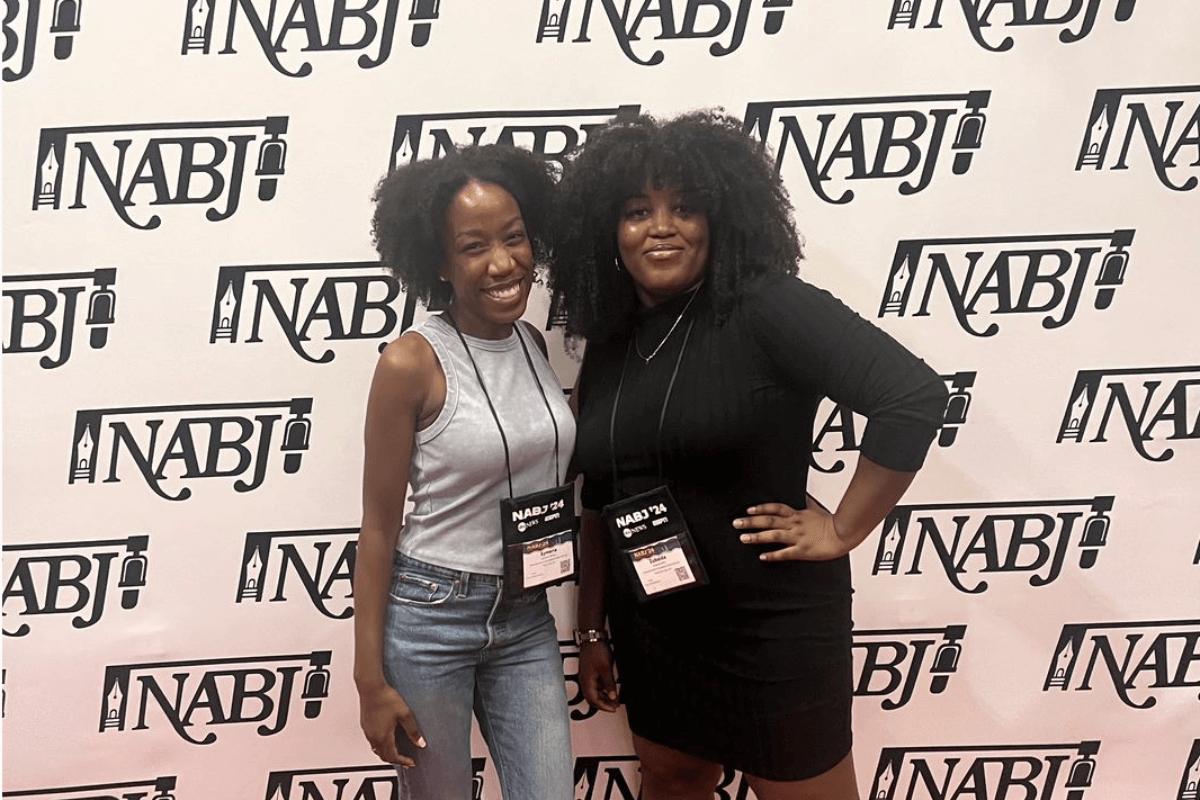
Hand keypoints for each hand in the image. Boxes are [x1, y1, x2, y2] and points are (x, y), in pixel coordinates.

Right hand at [359, 683, 425, 765]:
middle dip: (396, 761)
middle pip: (384, 756)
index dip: (403, 761)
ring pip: (376, 750)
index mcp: (383, 736)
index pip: (393, 757)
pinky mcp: (365, 725)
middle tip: (406, 761)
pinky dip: (380, 746)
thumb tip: (421, 743)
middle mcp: (373, 737)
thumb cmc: (386, 698)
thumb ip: (413, 730)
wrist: (371, 687)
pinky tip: (386, 739)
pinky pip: (372, 742)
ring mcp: (368, 732)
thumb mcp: (404, 714)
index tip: (411, 763)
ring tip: (397, 752)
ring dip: (387, 754)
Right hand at [579, 641, 619, 712]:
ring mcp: (587, 676)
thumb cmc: (597, 651)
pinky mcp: (589, 672)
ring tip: (615, 700)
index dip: (604, 706)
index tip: (613, 709)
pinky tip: (610, 690)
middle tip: (615, 707)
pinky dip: (603, 690)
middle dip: (604, 704)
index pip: (594, 700)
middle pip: (593, 698)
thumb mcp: (606, 669)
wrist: (592, 638)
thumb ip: (609, 684)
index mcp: (587, 681)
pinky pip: (595, 685)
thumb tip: (613, 697)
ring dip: (604, 697)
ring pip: (594, 692)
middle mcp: (585, 681)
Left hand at [733, 496, 849, 560]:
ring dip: (757, 536)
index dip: (761, 508)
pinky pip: (785, 553)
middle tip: (737, 523)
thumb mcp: (817, 509)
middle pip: (769, 520)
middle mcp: (795, 524)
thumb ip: (807, 504)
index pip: (775, 508)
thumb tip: (804, 496)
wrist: (844, 533)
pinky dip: (773, 555)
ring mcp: (798, 537)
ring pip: (773, 535)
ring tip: (743, 538)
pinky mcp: (802, 551)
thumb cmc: (832, 522)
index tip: (749, 509)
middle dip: (751, 522)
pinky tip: (762, 556)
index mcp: (797, 514)